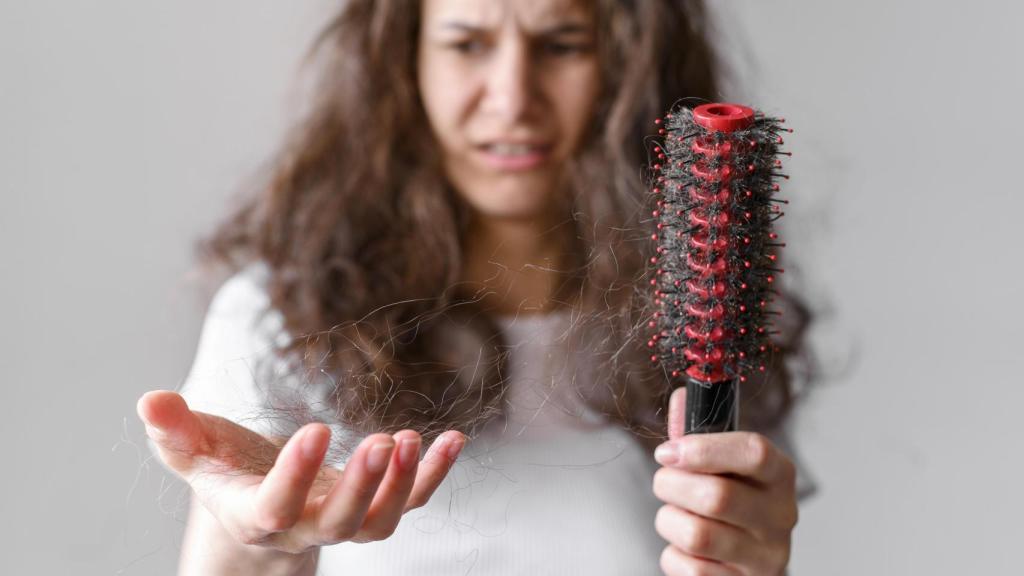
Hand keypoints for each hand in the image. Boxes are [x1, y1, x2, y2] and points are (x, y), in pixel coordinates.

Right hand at [137, 390, 463, 553]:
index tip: (317, 429)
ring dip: (402, 484)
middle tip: (383, 442)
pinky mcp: (374, 506)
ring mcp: (344, 521)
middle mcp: (304, 527)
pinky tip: (453, 439)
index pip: (275, 507)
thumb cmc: (225, 472)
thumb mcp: (195, 452)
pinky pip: (412, 500)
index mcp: (255, 514)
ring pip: (379, 522)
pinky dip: (434, 474)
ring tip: (412, 439)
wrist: (259, 504)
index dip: (295, 476)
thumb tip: (149, 400)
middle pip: (339, 523)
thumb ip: (175, 432)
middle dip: (363, 487)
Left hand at [651, 387, 797, 574]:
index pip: (754, 453)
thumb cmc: (732, 502)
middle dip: (672, 486)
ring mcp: (765, 557)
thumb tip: (681, 396)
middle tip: (664, 482)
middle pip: (717, 497)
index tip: (668, 451)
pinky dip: (673, 556)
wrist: (748, 561)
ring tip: (674, 516)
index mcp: (780, 475)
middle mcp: (781, 516)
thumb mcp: (723, 464)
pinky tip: (685, 548)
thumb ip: (699, 432)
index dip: (704, 449)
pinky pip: (690, 569)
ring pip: (697, 535)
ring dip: (669, 521)